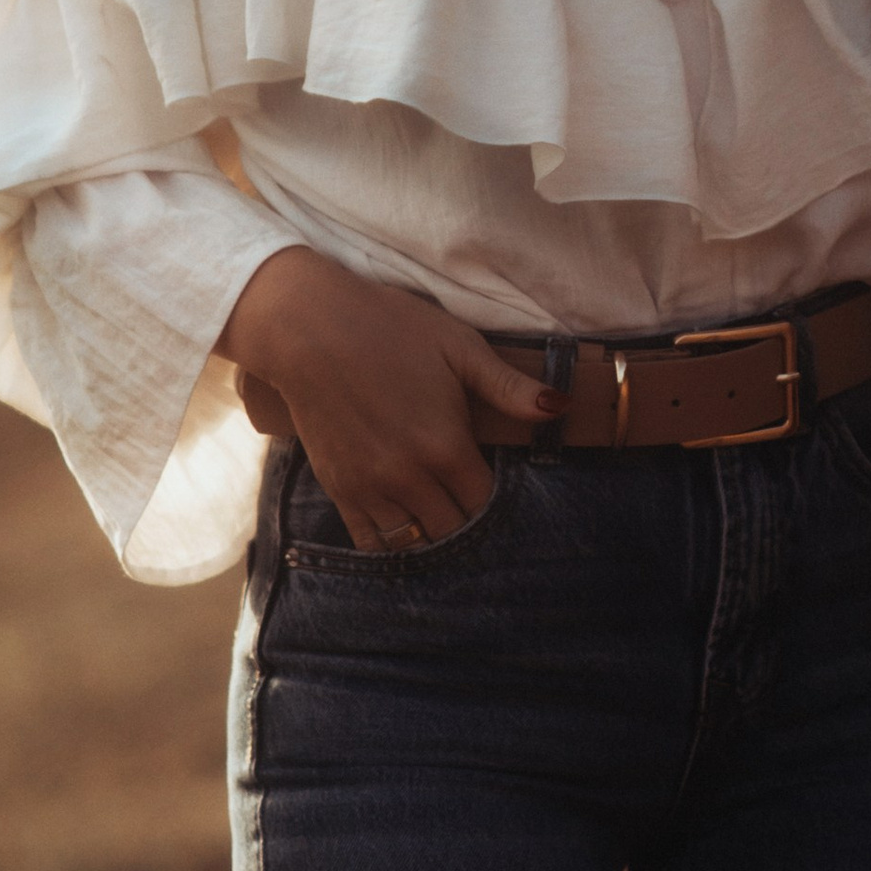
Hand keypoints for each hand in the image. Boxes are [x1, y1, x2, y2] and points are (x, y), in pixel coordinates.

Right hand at [222, 247, 567, 548]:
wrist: (309, 327)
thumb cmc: (390, 327)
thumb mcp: (458, 346)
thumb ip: (509, 386)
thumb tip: (562, 407)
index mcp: (445, 446)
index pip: (484, 503)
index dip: (492, 493)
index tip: (488, 474)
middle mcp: (409, 478)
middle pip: (453, 529)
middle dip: (464, 514)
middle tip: (463, 490)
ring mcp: (370, 488)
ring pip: (415, 542)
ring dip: (430, 530)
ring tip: (436, 506)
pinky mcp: (339, 489)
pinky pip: (372, 542)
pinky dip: (391, 540)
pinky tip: (401, 518)